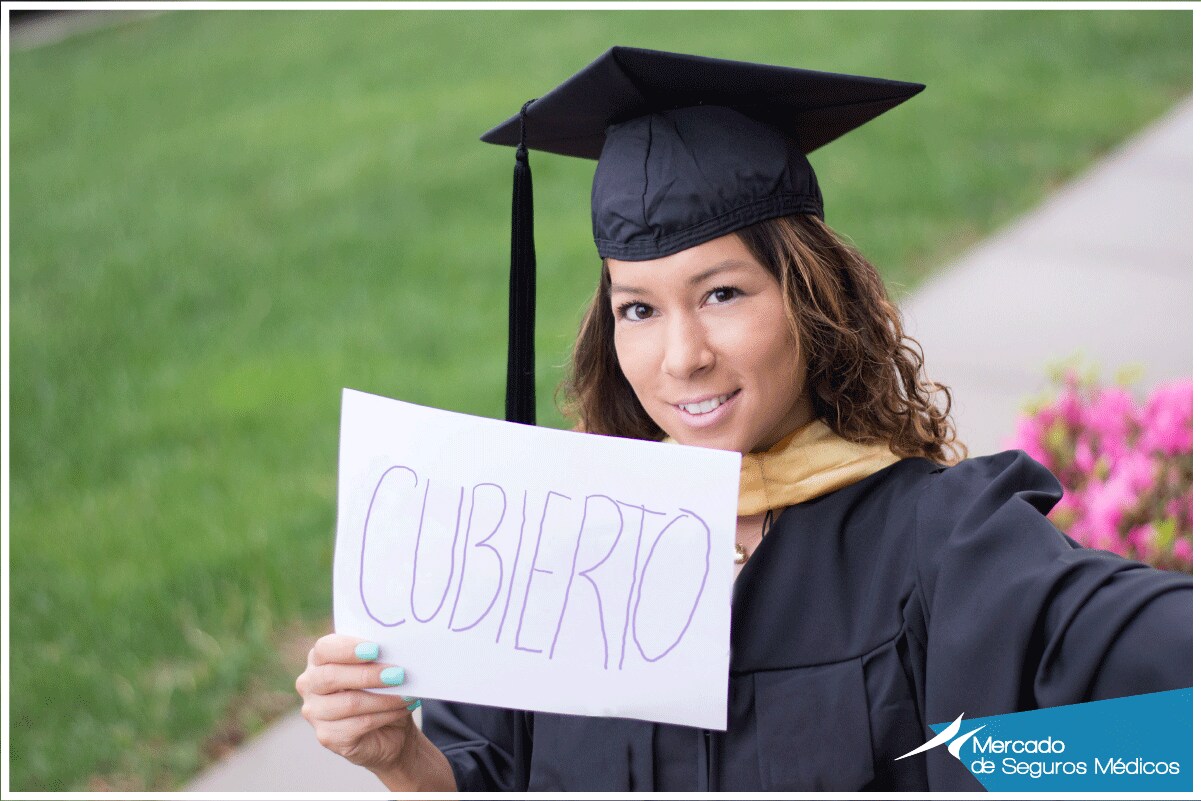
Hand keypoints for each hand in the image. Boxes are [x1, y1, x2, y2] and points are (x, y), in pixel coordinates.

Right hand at [295, 634, 421, 772]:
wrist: (389, 729)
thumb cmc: (381, 688)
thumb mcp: (380, 667)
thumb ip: (379, 656)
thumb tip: (395, 649)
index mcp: (319, 659)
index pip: (324, 649)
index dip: (348, 649)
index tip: (375, 649)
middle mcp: (310, 684)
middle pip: (332, 677)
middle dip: (368, 675)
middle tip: (398, 674)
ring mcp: (314, 712)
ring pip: (349, 703)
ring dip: (384, 698)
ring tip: (408, 694)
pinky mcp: (327, 736)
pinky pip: (359, 724)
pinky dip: (386, 715)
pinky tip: (402, 708)